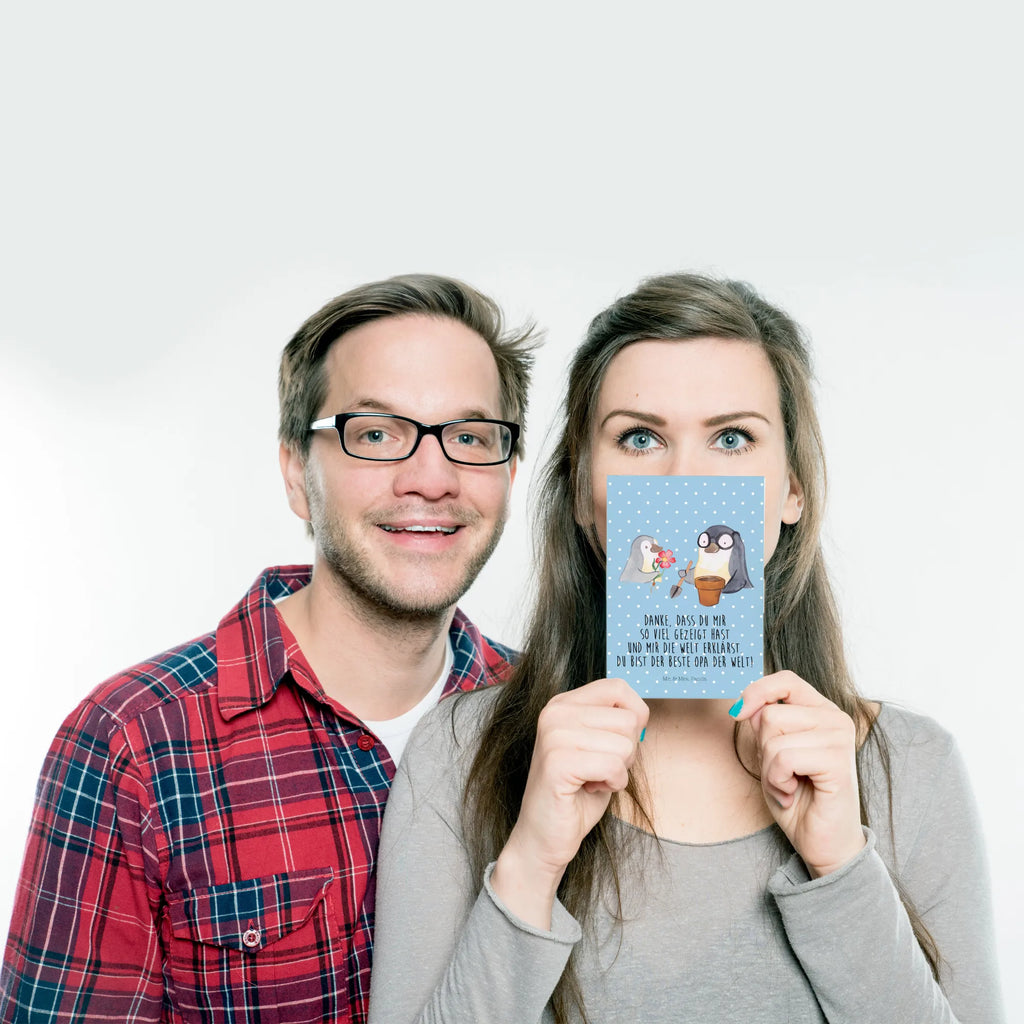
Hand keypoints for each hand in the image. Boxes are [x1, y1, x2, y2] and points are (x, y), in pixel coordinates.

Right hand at [491, 678, 647, 927]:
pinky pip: (613, 766)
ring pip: (624, 744)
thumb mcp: (599, 747)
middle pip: (628, 720)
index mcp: (564, 703)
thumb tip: (642, 713)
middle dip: (626, 752)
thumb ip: (614, 723)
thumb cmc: (577, 793)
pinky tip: (590, 789)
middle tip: (599, 769)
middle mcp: (555, 712)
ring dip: (619, 771)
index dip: (635, 716)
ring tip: (592, 779)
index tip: (619, 742)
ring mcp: (554, 735)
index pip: (619, 687)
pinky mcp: (557, 762)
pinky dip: (613, 783)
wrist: (545, 835)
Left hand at [733, 671, 864, 877]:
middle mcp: (835, 719)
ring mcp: (840, 739)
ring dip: (769, 770)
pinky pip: (784, 758)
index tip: (738, 713)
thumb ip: (764, 725)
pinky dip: (778, 781)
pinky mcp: (839, 762)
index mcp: (821, 711)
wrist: (821, 842)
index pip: (786, 680)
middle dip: (763, 750)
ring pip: (774, 738)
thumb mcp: (771, 754)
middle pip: (770, 714)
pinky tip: (793, 794)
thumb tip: (747, 706)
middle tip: (781, 775)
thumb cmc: (797, 797)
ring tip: (788, 786)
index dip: (757, 692)